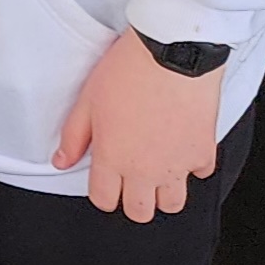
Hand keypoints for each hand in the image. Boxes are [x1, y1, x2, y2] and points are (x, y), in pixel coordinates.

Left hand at [53, 29, 222, 221]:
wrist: (172, 51)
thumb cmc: (129, 69)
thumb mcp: (88, 99)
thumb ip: (74, 136)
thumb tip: (61, 161)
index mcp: (113, 158)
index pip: (104, 200)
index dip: (102, 192)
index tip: (105, 179)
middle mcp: (146, 170)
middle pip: (139, 212)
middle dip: (132, 200)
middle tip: (130, 178)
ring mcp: (178, 165)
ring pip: (172, 204)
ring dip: (163, 192)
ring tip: (157, 169)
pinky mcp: (203, 152)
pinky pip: (199, 174)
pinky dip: (192, 166)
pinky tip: (181, 146)